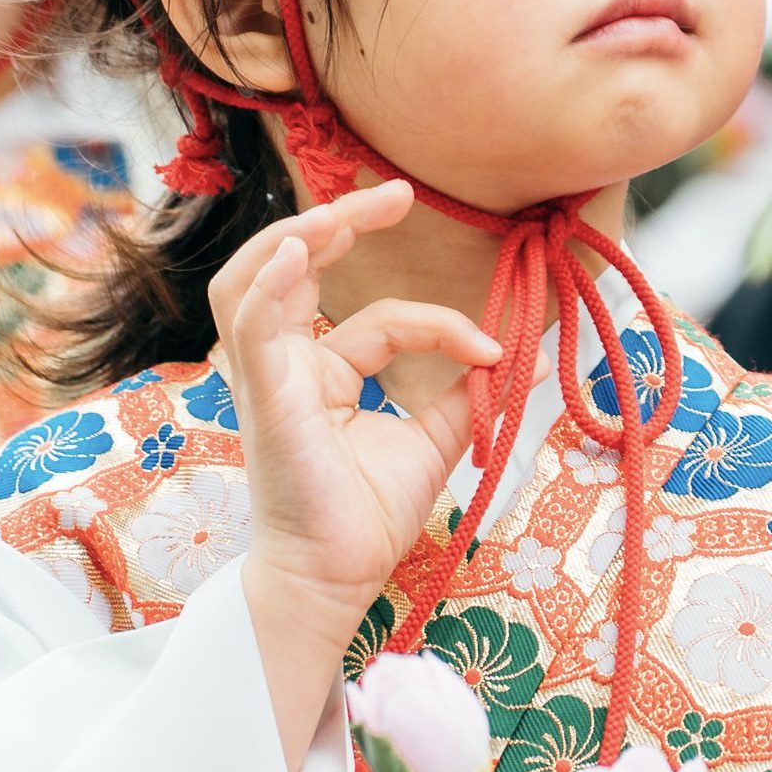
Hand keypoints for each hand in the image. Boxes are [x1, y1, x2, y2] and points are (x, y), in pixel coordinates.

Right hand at [214, 185, 500, 768]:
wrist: (336, 579)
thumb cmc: (367, 517)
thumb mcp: (434, 439)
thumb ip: (466, 390)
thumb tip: (519, 348)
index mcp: (321, 374)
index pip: (378, 320)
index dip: (440, 324)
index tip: (493, 347)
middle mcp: (285, 368)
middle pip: (292, 269)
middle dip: (340, 222)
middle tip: (397, 192)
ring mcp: (266, 380)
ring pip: (253, 282)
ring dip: (298, 237)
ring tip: (344, 210)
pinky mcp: (264, 399)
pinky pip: (253, 326)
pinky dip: (272, 280)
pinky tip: (301, 247)